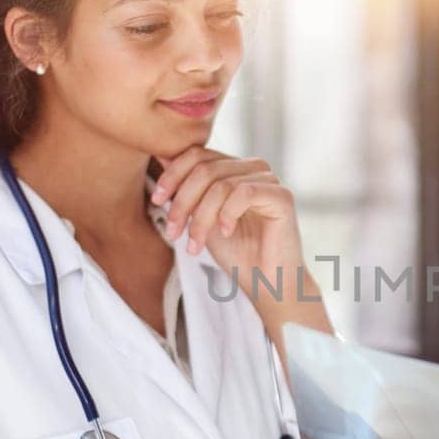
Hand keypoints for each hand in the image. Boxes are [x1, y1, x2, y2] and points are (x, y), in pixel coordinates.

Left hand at [150, 147, 330, 354]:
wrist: (266, 283)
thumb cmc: (237, 253)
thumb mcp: (201, 218)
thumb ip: (187, 190)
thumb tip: (161, 158)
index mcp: (234, 168)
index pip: (197, 155)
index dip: (172, 175)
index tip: (157, 201)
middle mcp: (253, 168)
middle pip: (204, 169)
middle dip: (182, 202)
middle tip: (174, 232)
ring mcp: (269, 180)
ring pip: (220, 184)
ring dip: (201, 217)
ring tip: (196, 243)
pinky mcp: (282, 196)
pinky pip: (244, 192)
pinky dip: (227, 214)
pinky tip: (226, 232)